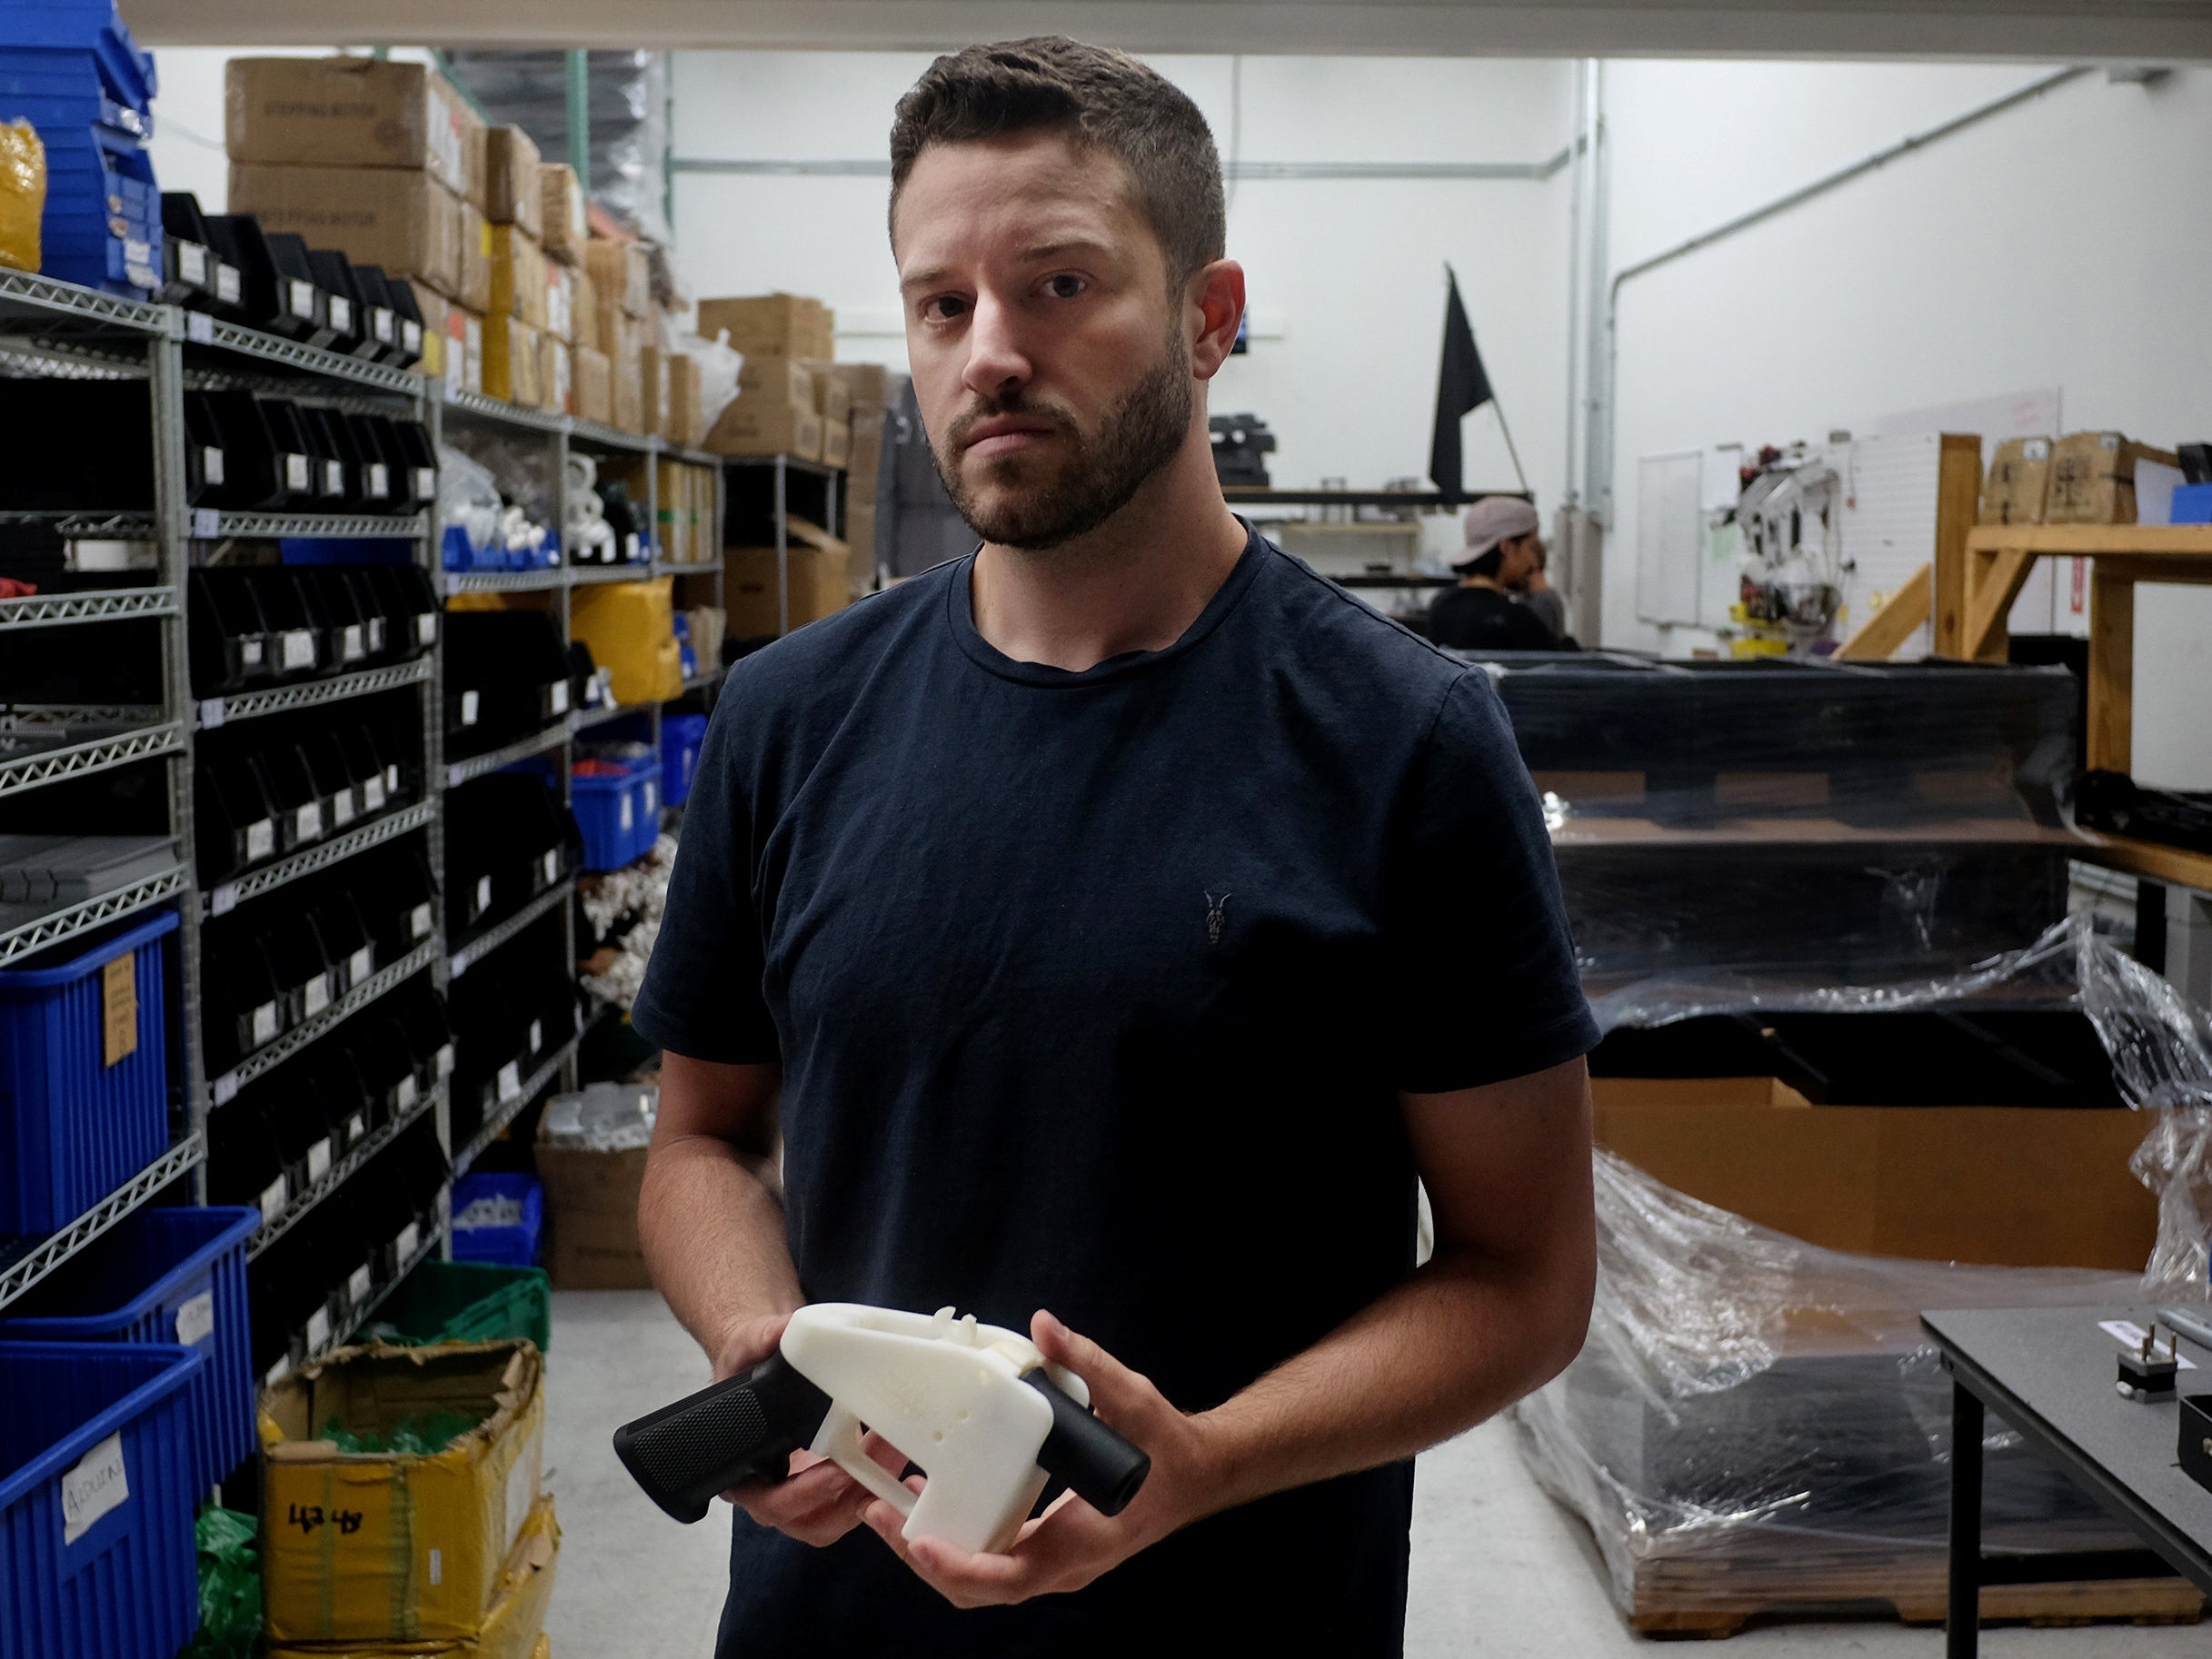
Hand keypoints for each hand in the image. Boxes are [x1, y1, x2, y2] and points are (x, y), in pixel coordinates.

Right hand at [712, 1311, 905, 1546]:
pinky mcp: (830, 1485)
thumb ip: (761, 1340)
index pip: (769, 1503)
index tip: (834, 1472)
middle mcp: (771, 1492)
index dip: (803, 1495)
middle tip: (880, 1457)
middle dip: (850, 1494)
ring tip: (896, 1451)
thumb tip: (784, 1331)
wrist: (763, 1362)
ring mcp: (803, 1494)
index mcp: (741, 1473)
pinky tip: (897, 1451)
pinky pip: (854, 1499)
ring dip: (871, 1490)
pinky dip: (878, 1482)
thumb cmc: (747, 1365)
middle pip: (812, 1520)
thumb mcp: (746, 1349)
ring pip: (839, 1516)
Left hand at [860, 1310, 1214, 1606]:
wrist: (1197, 1476)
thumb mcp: (1132, 1399)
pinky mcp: (1045, 1548)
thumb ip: (1087, 1363)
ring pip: (981, 1579)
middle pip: (979, 1588)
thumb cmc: (1166, 1448)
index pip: (1009, 1576)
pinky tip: (930, 1500)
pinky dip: (956, 1539)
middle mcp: (1062, 1565)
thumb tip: (1044, 1328)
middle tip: (879, 1517)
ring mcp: (1053, 1562)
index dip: (958, 1567)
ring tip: (887, 1509)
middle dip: (924, 1561)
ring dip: (932, 1553)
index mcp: (1080, 1542)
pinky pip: (992, 1558)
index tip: (918, 1542)